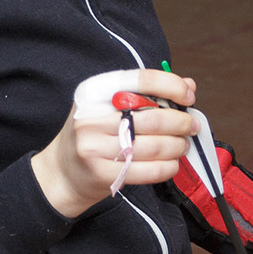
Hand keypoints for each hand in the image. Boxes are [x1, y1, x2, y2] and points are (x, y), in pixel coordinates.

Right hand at [31, 69, 196, 218]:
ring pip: (154, 146)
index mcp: (93, 92)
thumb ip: (147, 94)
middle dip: (181, 122)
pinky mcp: (102, 173)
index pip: (139, 80)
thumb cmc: (93, 135)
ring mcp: (94, 147)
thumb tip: (188, 86)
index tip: (188, 96)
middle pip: (152, 117)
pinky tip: (171, 163)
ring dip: (178, 146)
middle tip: (191, 126)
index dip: (171, 85)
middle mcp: (91, 117)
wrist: (61, 173)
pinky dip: (168, 167)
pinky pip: (148, 170)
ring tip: (183, 145)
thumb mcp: (108, 107)